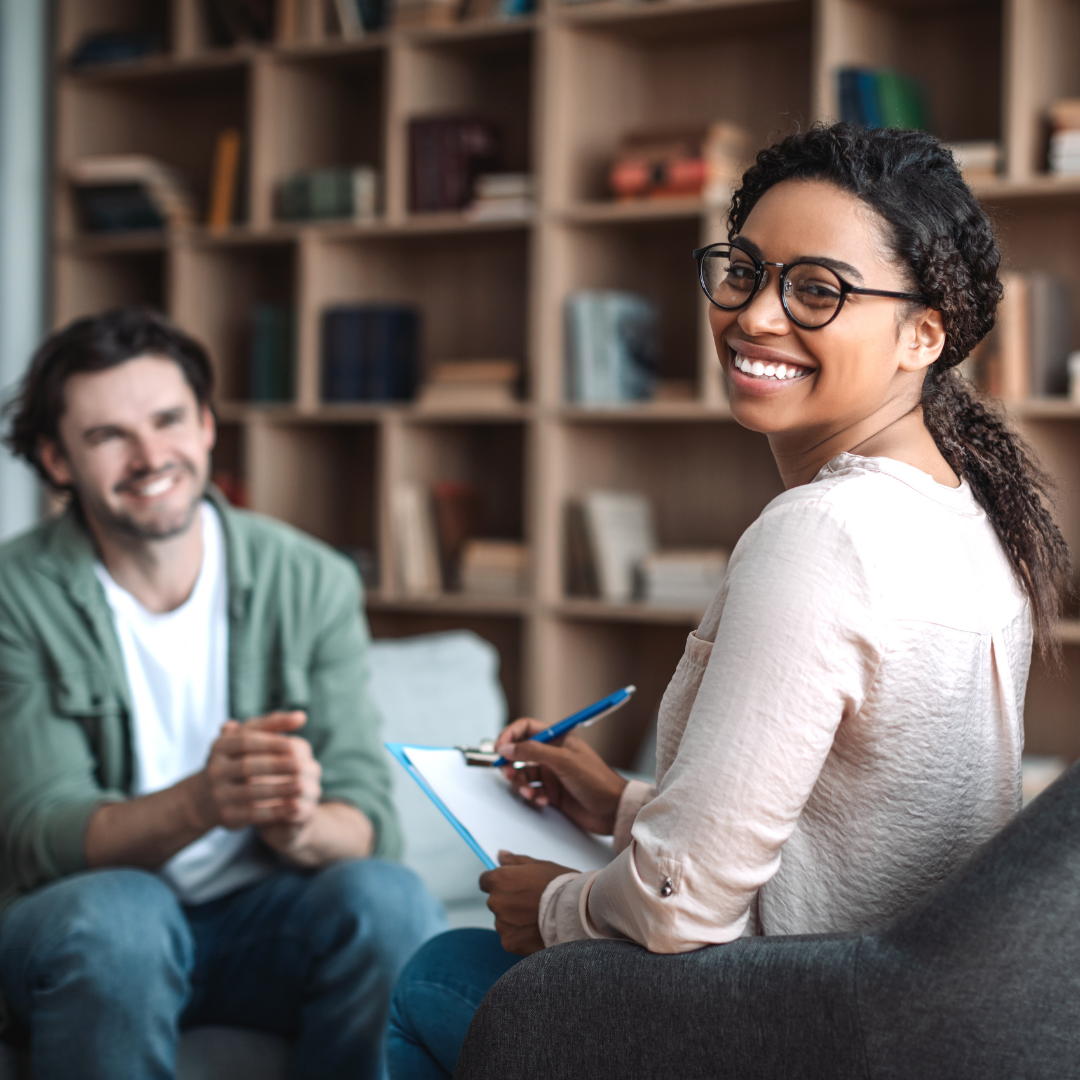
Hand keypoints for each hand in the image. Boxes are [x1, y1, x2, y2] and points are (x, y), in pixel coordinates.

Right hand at [195, 711, 322, 854]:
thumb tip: (301, 716)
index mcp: (220, 747)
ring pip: (251, 791)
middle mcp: (216, 770)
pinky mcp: (227, 815)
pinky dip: (275, 811)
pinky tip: (294, 807)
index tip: (292, 744)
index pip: (245, 741)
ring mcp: (220, 794)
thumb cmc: (236, 759)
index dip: (270, 742)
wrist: (204, 798)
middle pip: (248, 766)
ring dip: (279, 789)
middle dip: (276, 766)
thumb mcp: (246, 738)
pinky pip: (253, 813)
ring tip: (301, 786)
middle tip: (300, 765)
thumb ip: (272, 725)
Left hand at [480, 852, 574, 955]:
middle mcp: (496, 901)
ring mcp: (501, 924)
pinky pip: (511, 938)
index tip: (512, 887)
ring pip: (504, 921)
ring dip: (514, 920)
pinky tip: (537, 930)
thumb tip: (500, 856)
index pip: (485, 881)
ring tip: (537, 918)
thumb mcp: (539, 865)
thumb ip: (515, 861)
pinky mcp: (509, 943)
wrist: (576, 913)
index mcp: (500, 880)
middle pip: (496, 901)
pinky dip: (521, 936)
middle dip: (509, 902)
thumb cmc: (560, 885)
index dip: (499, 883)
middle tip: (531, 902)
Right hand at [495, 718, 627, 835]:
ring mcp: (552, 774)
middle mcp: (552, 754)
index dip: (510, 735)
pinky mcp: (552, 793)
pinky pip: (532, 792)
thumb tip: (505, 747)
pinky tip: (542, 802)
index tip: (499, 748)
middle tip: (509, 773)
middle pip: (520, 753)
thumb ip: (532, 751)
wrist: (613, 810)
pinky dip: (533, 797)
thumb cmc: (595, 779)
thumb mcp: (562, 760)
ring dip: (521, 784)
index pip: (526, 728)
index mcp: (558, 738)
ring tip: (530, 794)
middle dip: (511, 764)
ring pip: (523, 774)